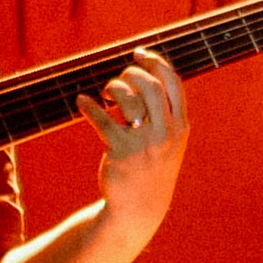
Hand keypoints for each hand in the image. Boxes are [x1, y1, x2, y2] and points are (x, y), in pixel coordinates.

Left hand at [92, 49, 188, 225]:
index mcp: (181, 126)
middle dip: (131, 73)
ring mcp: (144, 143)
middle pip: (150, 85)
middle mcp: (166, 133)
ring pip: (127, 98)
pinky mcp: (121, 152)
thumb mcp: (168, 141)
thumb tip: (143, 74)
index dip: (156, 62)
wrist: (140, 208)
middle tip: (120, 80)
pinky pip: (102, 119)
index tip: (139, 54)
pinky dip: (89, 106)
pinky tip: (82, 102)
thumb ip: (163, 112)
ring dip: (113, 88)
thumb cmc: (151, 168)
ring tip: (107, 96)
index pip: (174, 82)